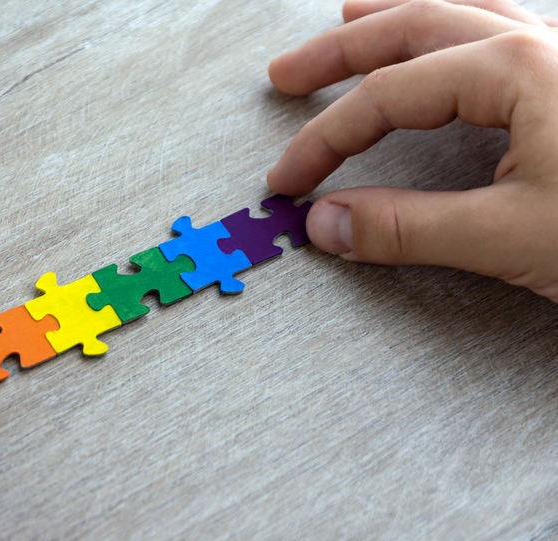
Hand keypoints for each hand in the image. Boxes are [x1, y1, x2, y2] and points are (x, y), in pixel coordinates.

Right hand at [267, 0, 557, 301]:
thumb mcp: (514, 238)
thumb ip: (408, 229)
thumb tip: (327, 226)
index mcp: (516, 72)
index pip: (387, 97)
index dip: (325, 140)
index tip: (289, 183)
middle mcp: (539, 46)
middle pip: (414, 27)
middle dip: (340, 53)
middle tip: (287, 75)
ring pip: (462, 11)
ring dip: (397, 15)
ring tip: (350, 14)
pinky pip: (505, 27)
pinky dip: (459, 23)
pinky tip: (450, 30)